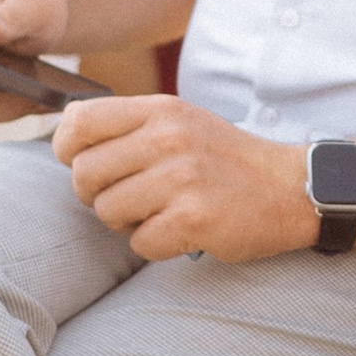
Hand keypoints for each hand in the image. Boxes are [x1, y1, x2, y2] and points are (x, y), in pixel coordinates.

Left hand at [54, 94, 313, 262]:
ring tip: (160, 212)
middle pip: (84, 175)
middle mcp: (169, 138)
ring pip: (107, 212)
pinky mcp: (194, 217)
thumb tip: (64, 129)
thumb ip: (127, 123)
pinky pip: (139, 243)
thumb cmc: (224, 160)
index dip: (68, 150)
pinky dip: (155, 245)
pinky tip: (181, 231)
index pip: (78, 122)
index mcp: (161, 110)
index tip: (87, 164)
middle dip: (97, 196)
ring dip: (127, 223)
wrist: (290, 188)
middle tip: (131, 198)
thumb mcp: (180, 121)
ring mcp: (182, 177)